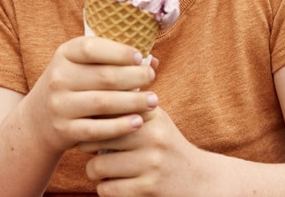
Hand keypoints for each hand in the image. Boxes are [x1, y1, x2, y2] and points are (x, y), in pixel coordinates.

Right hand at [22, 36, 158, 153]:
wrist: (39, 119)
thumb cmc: (73, 85)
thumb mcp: (82, 66)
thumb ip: (113, 60)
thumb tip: (153, 61)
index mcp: (64, 55)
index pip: (91, 48)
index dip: (118, 52)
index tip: (139, 57)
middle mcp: (58, 78)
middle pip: (104, 76)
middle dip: (134, 77)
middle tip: (151, 78)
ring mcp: (60, 105)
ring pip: (103, 103)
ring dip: (133, 102)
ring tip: (153, 101)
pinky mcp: (64, 130)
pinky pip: (97, 129)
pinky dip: (120, 126)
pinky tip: (139, 122)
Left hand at [79, 108, 209, 196]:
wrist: (199, 179)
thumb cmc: (164, 147)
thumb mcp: (153, 120)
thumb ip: (126, 105)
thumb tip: (86, 97)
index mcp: (151, 113)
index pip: (107, 108)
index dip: (90, 118)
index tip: (87, 125)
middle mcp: (153, 135)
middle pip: (97, 136)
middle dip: (87, 146)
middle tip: (91, 150)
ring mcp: (151, 163)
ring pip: (97, 166)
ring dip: (95, 171)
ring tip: (103, 169)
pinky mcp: (148, 188)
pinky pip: (107, 189)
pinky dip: (105, 189)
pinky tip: (115, 184)